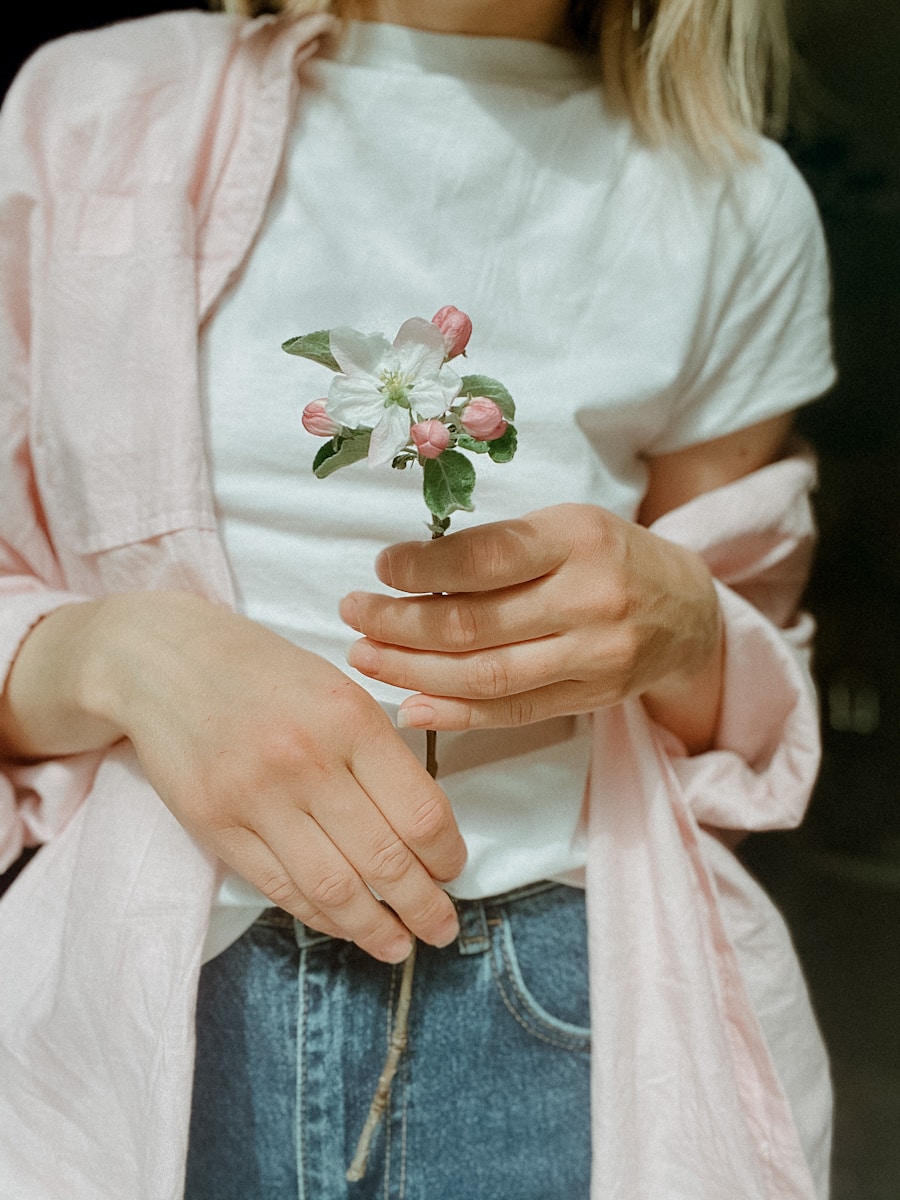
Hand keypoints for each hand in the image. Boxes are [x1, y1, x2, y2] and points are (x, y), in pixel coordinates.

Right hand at [6, 592, 464, 960]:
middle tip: (443, 928)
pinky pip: (280, 889)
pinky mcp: (214, 825)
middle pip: (384, 860)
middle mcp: (306, 760)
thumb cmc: (265, 671)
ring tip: (399, 945)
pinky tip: (345, 925)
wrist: (163, 659)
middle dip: (424, 906)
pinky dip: (320, 916)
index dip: (448, 856)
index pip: (420, 812)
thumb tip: (427, 828)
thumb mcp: (338, 688)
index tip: (454, 870)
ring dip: (374, 929)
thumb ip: (381, 751)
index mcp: (350, 719)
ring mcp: (255, 797)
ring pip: (333, 888)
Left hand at [340, 504, 722, 748]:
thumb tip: (409, 577)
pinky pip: (515, 712)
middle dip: (402, 624)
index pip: (487, 557)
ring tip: (367, 659)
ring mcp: (595, 656)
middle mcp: (591, 599)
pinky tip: (410, 707)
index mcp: (577, 539)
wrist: (688, 610)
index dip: (424, 567)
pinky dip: (457, 715)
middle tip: (353, 617)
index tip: (381, 569)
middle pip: (478, 623)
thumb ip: (499, 549)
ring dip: (415, 672)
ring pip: (489, 674)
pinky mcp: (594, 698)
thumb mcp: (563, 526)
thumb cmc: (606, 556)